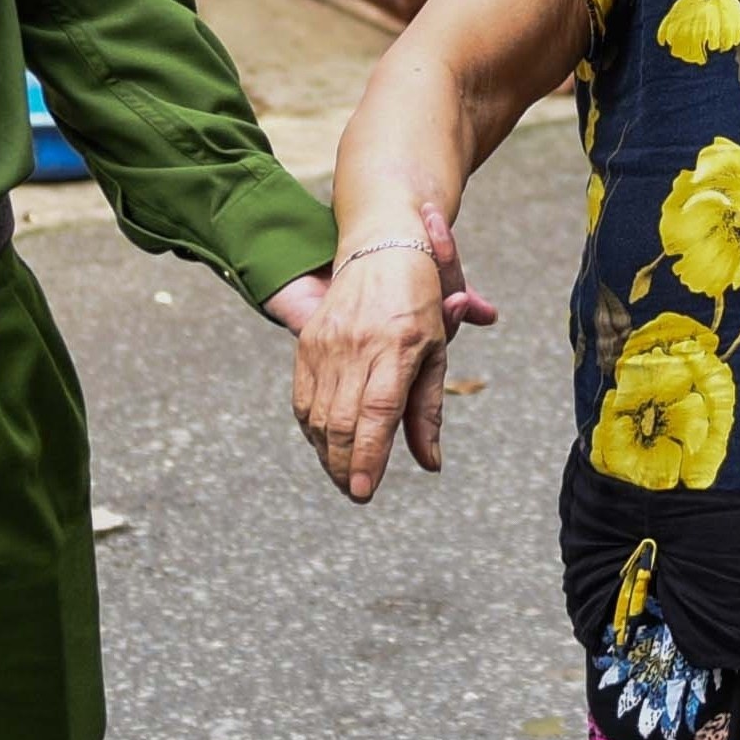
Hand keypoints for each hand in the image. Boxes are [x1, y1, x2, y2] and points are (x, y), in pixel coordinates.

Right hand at [286, 203, 496, 502]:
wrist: (381, 247)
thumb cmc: (419, 302)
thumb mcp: (436, 352)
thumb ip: (428, 411)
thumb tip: (430, 464)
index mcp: (397, 347)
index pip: (378, 413)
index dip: (368, 455)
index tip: (363, 490)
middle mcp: (358, 345)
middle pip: (341, 420)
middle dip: (344, 466)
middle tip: (356, 492)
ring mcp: (328, 343)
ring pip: (317, 415)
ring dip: (327, 454)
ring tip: (342, 476)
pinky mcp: (308, 342)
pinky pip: (303, 398)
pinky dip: (311, 429)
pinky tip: (325, 445)